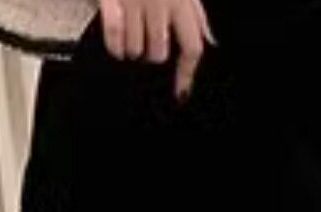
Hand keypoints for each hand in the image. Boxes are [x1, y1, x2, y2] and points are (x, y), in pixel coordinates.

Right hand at [100, 0, 214, 100]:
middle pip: (158, 54)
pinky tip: (116, 44)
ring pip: (134, 49)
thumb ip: (195, 13)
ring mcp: (133, 0)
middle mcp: (159, 1)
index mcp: (181, 0)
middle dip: (151, 55)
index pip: (191, 47)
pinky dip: (114, 45)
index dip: (186, 74)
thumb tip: (208, 40)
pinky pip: (113, 35)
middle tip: (145, 43)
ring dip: (131, 50)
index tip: (181, 93)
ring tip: (129, 34)